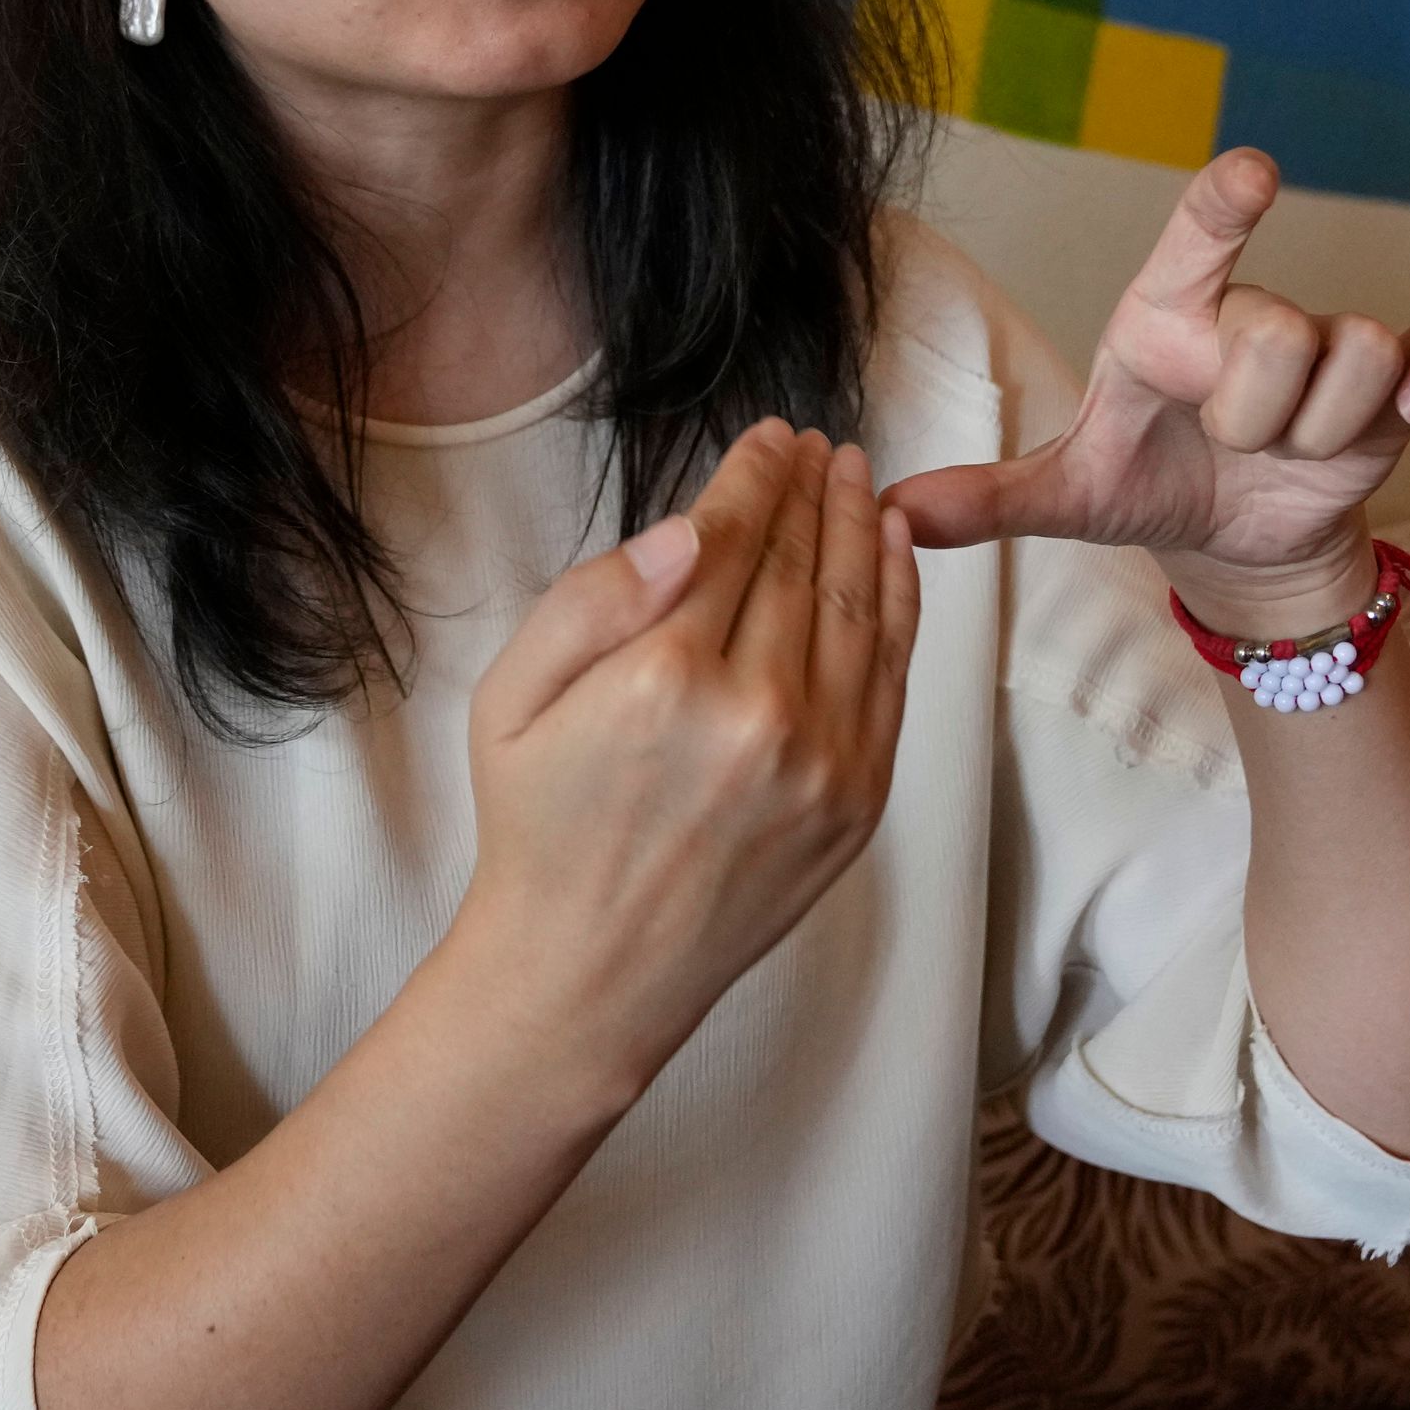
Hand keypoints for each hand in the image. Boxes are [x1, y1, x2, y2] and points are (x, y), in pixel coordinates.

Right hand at [452, 420, 921, 1091]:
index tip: (771, 435)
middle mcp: (758, 714)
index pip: (735, 538)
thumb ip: (590, 602)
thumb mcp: (509, 699)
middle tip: (819, 443)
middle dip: (814, 490)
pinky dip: (899, 606)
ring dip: (864, 531)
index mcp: (665, 678)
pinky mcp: (859, 803)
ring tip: (858, 479)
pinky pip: (892, 678)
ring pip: (860, 611)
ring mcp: (823, 763)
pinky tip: (890, 556)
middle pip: (804, 564)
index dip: (758, 474)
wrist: (588, 975)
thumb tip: (683, 531)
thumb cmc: (539, 827)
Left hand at [881, 148, 1409, 632]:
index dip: (1225, 205)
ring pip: (1358, 354)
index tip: (1251, 173)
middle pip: (1280, 335)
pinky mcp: (1402, 377)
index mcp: (1167, 317)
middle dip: (1256, 416)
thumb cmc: (1148, 483)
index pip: (1197, 238)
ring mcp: (1334, 341)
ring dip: (1322, 430)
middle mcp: (1253, 312)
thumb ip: (991, 496)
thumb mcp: (1071, 495)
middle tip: (1229, 442)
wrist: (1234, 536)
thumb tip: (898, 510)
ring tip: (1284, 449)